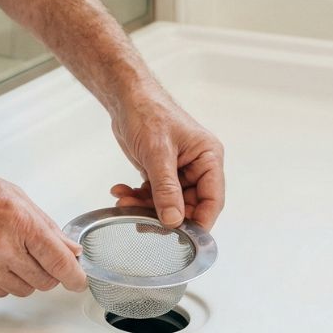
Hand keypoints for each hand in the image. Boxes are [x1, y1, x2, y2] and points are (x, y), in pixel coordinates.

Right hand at [0, 159, 86, 297]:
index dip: (75, 276)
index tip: (78, 279)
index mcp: (18, 221)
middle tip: (37, 253)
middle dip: (48, 270)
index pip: (59, 262)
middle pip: (45, 281)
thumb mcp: (13, 194)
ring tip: (8, 249)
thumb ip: (44, 223)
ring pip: (24, 290)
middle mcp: (2, 248)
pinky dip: (3, 279)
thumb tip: (68, 248)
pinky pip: (1, 292)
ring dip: (24, 274)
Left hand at [109, 88, 224, 230]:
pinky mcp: (160, 170)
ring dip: (145, 207)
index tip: (183, 238)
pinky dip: (137, 196)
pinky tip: (120, 192)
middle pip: (188, 206)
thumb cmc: (147, 111)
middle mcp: (197, 166)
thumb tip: (174, 221)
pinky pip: (153, 193)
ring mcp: (178, 169)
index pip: (212, 200)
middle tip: (139, 221)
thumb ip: (166, 188)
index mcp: (208, 158)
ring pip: (168, 203)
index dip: (199, 222)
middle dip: (163, 215)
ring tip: (123, 203)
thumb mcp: (157, 152)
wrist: (124, 95)